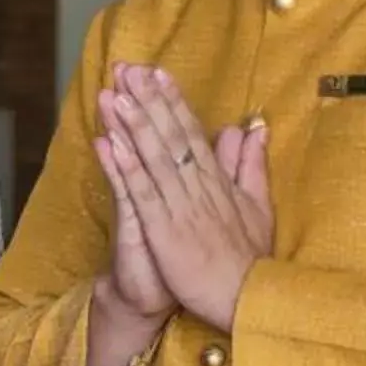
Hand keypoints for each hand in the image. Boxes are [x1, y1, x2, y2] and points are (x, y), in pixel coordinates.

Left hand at [99, 64, 272, 331]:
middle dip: (147, 100)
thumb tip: (251, 128)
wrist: (246, 297)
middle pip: (170, 135)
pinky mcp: (164, 229)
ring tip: (113, 93)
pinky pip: (141, 192)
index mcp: (216, 181)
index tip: (156, 73)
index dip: (172, 102)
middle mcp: (198, 186)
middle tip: (126, 68)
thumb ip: (251, 166)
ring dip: (132, 124)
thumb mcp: (257, 206)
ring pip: (153, 157)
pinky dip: (125, 166)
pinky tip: (108, 143)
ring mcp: (180, 206)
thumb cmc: (248, 258)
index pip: (191, 133)